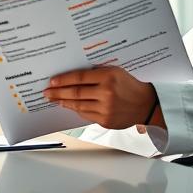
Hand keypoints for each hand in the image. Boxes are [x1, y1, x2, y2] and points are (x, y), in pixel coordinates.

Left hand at [43, 66, 163, 129]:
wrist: (146, 104)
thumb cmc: (129, 85)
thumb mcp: (115, 71)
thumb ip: (96, 73)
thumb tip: (73, 76)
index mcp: (108, 77)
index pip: (79, 77)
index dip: (63, 79)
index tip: (52, 81)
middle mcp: (106, 93)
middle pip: (75, 93)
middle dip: (58, 92)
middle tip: (46, 92)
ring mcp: (106, 109)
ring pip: (78, 105)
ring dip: (64, 102)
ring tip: (54, 99)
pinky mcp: (105, 121)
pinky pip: (86, 115)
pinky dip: (76, 110)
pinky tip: (69, 106)